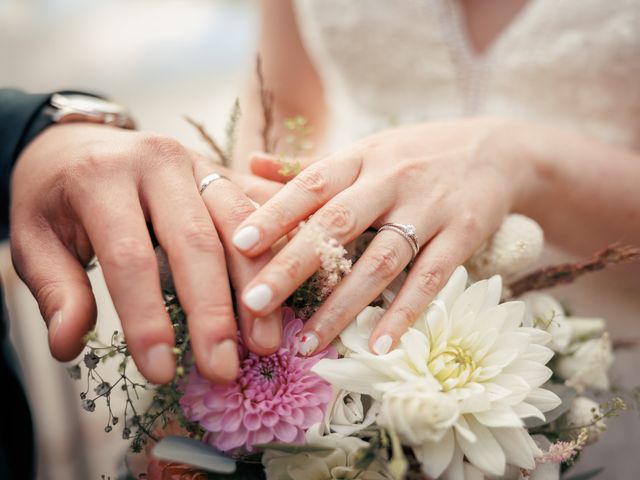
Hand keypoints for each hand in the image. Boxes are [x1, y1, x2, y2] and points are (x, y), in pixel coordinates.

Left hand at [10, 123, 282, 383]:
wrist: (80, 143)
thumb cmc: (56, 197)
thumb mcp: (32, 238)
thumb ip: (55, 290)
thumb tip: (69, 345)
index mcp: (102, 177)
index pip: (129, 256)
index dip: (146, 318)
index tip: (160, 372)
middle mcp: (158, 161)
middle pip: (196, 240)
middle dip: (214, 311)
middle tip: (224, 367)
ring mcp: (197, 163)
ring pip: (239, 225)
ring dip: (257, 287)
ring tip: (263, 342)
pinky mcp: (222, 171)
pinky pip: (256, 213)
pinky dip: (272, 254)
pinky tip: (282, 294)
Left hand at [231, 118, 536, 354]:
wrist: (498, 149)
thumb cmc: (415, 155)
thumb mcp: (365, 150)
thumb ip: (308, 164)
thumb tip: (250, 163)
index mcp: (361, 157)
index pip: (311, 184)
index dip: (275, 212)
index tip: (239, 244)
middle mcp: (392, 179)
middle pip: (338, 224)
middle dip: (294, 265)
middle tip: (255, 304)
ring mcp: (430, 208)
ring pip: (381, 260)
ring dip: (342, 304)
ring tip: (307, 342)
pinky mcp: (464, 234)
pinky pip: (431, 278)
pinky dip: (405, 313)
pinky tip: (379, 345)